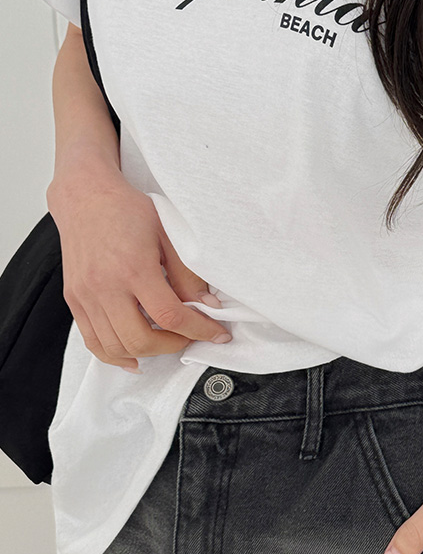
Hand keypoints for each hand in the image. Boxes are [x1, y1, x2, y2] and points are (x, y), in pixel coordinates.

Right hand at [47, 165, 231, 373]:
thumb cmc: (127, 210)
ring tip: (166, 342)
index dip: (199, 330)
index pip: (170, 316)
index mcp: (133, 268)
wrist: (85, 197)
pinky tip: (133, 356)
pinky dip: (115, 355)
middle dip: (173, 345)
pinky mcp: (74, 300)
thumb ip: (187, 274)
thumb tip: (207, 306)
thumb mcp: (168, 234)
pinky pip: (93, 341)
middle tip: (190, 335)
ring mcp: (86, 296)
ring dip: (147, 353)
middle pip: (141, 340)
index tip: (216, 334)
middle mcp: (105, 286)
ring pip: (116, 347)